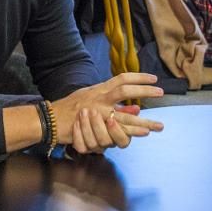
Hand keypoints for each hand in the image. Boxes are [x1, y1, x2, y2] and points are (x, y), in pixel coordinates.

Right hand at [50, 73, 164, 153]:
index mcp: (99, 89)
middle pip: (125, 91)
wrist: (51, 119)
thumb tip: (135, 108)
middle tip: (161, 93)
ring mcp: (97, 112)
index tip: (153, 78)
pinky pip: (115, 130)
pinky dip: (130, 131)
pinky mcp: (94, 126)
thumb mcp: (91, 99)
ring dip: (143, 120)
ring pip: (123, 115)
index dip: (138, 77)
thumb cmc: (70, 109)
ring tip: (158, 125)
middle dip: (145, 91)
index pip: (121, 78)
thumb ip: (114, 104)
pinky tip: (142, 133)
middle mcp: (99, 98)